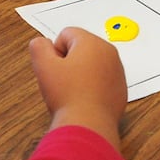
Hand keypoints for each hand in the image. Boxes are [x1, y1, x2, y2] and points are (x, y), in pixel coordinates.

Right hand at [29, 28, 127, 150]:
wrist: (88, 125)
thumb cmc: (67, 96)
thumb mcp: (43, 66)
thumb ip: (39, 47)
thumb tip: (41, 42)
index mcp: (92, 42)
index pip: (66, 34)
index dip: (55, 52)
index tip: (56, 70)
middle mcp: (109, 53)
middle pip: (81, 48)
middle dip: (69, 61)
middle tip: (63, 81)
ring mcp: (117, 71)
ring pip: (92, 64)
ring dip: (81, 74)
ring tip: (74, 92)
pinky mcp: (120, 88)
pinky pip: (102, 80)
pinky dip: (93, 87)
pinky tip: (84, 100)